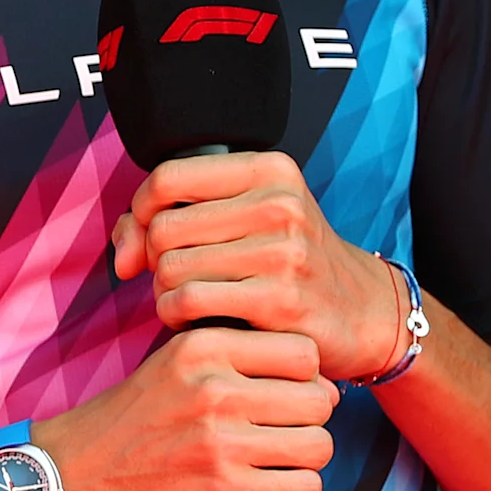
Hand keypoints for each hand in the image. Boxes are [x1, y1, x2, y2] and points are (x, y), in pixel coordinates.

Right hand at [31, 326, 336, 490]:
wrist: (69, 480)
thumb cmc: (125, 425)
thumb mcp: (168, 366)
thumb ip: (231, 358)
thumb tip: (315, 376)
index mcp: (200, 347)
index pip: (304, 352)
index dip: (305, 376)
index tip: (283, 395)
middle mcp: (213, 388)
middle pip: (320, 400)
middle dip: (310, 420)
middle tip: (280, 433)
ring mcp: (220, 442)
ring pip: (320, 446)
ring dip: (306, 459)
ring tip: (276, 462)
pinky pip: (306, 488)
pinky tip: (268, 487)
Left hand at [111, 151, 404, 379]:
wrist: (366, 312)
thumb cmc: (291, 263)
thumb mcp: (246, 219)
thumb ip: (169, 219)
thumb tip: (123, 257)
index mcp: (269, 170)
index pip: (167, 178)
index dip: (140, 212)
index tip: (147, 240)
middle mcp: (280, 203)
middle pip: (163, 228)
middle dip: (155, 260)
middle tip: (177, 279)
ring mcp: (284, 252)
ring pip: (170, 268)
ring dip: (165, 293)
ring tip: (191, 301)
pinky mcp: (280, 301)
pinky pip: (188, 302)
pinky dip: (178, 317)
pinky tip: (199, 320)